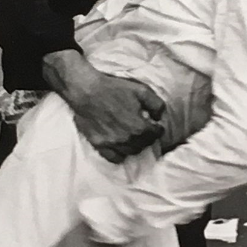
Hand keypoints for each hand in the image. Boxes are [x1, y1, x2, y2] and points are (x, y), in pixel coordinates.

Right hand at [43, 52, 165, 162]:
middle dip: (147, 137)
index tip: (155, 125)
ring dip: (135, 145)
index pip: (156, 134)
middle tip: (145, 130)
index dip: (158, 128)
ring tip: (133, 136)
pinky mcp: (99, 145)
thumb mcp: (141, 90)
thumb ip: (156, 105)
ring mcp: (112, 144)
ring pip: (131, 152)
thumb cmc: (113, 89)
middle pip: (144, 145)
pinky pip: (114, 158)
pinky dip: (120, 154)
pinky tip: (120, 145)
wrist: (86, 90)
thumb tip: (159, 117)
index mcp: (139, 127)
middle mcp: (127, 139)